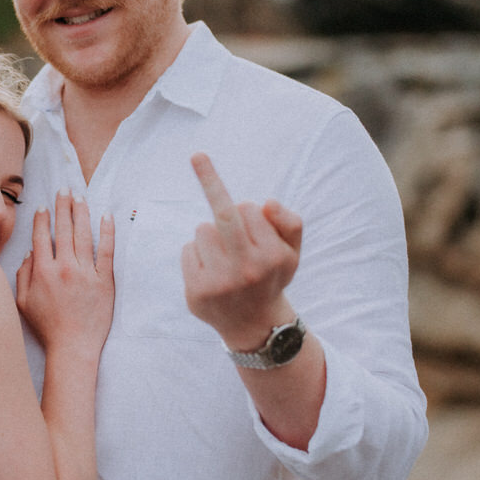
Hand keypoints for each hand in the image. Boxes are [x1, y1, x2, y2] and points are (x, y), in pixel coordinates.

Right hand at [16, 191, 114, 353]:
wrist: (74, 347)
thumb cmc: (48, 327)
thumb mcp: (24, 303)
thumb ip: (23, 275)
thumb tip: (29, 253)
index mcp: (43, 272)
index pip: (42, 237)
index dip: (42, 219)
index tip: (44, 205)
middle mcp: (64, 268)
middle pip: (63, 230)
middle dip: (63, 206)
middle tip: (64, 189)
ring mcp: (86, 273)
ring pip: (83, 235)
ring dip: (81, 213)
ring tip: (80, 197)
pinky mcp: (105, 281)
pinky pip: (106, 251)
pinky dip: (106, 232)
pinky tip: (106, 216)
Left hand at [181, 153, 303, 348]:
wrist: (254, 324)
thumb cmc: (271, 276)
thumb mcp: (292, 251)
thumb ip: (290, 222)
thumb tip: (267, 202)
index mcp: (273, 256)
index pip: (249, 210)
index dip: (247, 210)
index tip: (234, 194)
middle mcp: (247, 270)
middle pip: (224, 215)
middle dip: (209, 180)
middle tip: (197, 155)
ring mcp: (220, 283)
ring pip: (202, 230)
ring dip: (209, 235)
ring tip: (223, 256)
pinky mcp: (197, 293)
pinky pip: (187, 251)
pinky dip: (195, 254)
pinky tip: (209, 272)